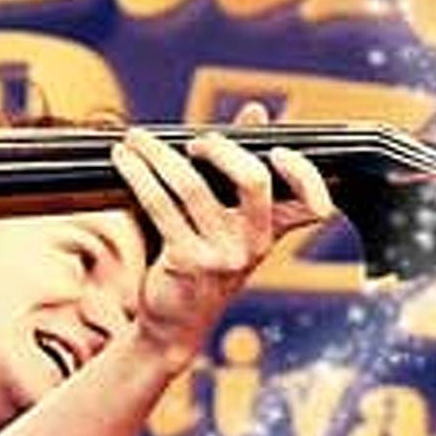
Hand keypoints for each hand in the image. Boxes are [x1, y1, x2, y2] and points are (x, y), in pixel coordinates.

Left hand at [108, 102, 334, 358]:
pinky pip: (160, 206)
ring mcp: (220, 255)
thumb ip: (241, 167)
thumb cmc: (203, 263)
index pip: (312, 204)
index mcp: (272, 233)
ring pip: (192, 187)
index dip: (304, 174)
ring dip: (158, 155)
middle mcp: (252, 244)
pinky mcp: (185, 261)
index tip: (279, 151)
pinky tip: (123, 161)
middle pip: (252, 180)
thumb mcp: (230, 222)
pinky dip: (138, 176)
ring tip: (136, 139)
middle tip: (194, 141)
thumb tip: (256, 110)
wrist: (174, 325)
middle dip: (220, 148)